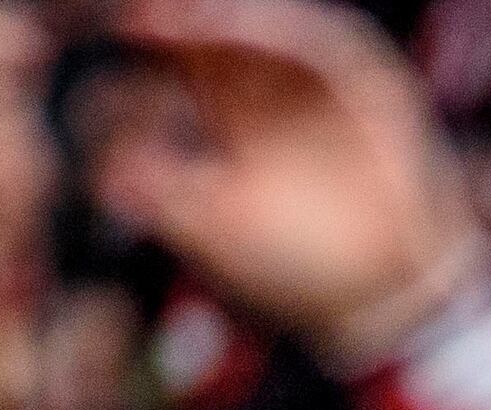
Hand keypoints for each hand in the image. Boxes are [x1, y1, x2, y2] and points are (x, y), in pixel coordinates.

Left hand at [89, 0, 486, 359]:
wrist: (386, 299)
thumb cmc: (300, 270)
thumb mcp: (216, 232)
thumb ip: (163, 199)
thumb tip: (104, 173)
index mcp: (238, 115)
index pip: (189, 56)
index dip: (157, 37)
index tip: (124, 30)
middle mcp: (280, 91)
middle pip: (227, 28)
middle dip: (188, 13)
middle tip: (146, 10)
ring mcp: (328, 87)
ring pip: (274, 27)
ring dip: (231, 16)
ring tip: (189, 14)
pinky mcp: (374, 90)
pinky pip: (335, 46)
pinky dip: (295, 32)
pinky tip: (255, 25)